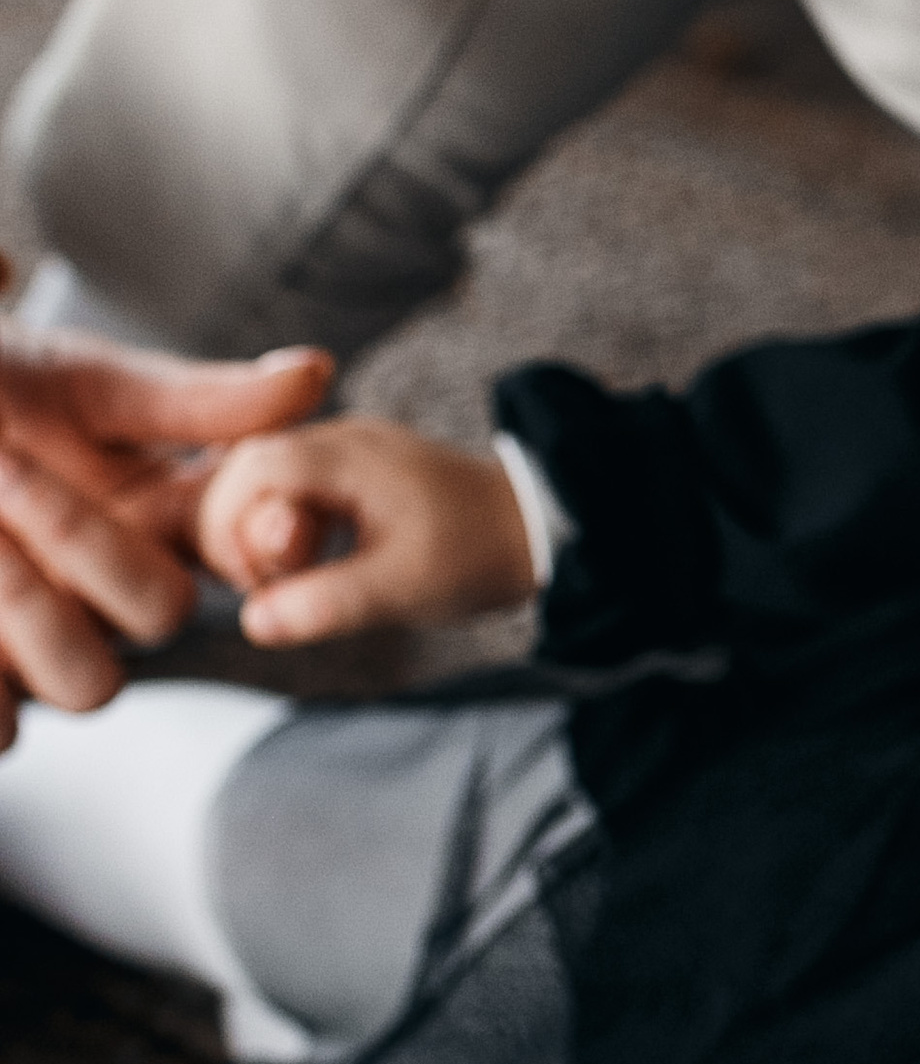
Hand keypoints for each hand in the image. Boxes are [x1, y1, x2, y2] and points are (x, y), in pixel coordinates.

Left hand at [0, 295, 330, 739]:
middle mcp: (112, 594)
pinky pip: (2, 733)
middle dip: (87, 547)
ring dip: (29, 610)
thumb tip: (317, 372)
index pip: (252, 550)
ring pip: (88, 684)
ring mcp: (43, 647)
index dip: (268, 538)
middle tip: (6, 468)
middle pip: (162, 620)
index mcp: (161, 523)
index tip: (255, 505)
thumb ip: (195, 397)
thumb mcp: (83, 381)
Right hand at [196, 417, 536, 642]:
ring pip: (269, 478)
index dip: (232, 526)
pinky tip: (305, 566)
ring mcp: (351, 451)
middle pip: (248, 468)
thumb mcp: (402, 588)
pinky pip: (297, 487)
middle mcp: (343, 440)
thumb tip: (253, 622)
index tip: (257, 581)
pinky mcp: (359, 472)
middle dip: (240, 529)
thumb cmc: (478, 554)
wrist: (543, 527)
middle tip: (267, 586)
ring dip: (262, 529)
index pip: (250, 468)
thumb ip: (326, 603)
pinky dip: (287, 525)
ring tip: (284, 581)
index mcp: (348, 455)